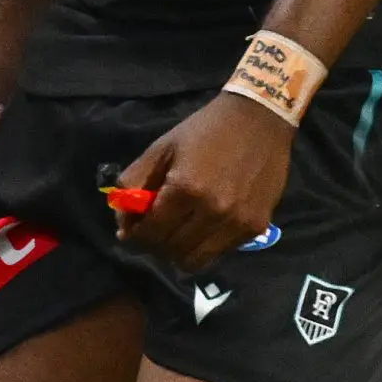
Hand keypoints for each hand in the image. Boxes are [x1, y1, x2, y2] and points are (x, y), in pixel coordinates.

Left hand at [112, 93, 293, 271]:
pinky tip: (200, 225)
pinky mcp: (255, 228)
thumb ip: (134, 183)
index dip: (135, 237)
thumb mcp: (161, 148)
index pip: (151, 233)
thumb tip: (122, 221)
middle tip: (151, 230)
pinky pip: (220, 252)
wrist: (259, 120)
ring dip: (178, 252)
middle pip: (171, 251)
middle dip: (154, 245)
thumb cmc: (204, 131)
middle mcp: (213, 211)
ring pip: (195, 261)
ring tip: (175, 232)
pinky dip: (203, 246)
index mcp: (185, 188)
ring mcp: (237, 223)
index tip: (130, 231)